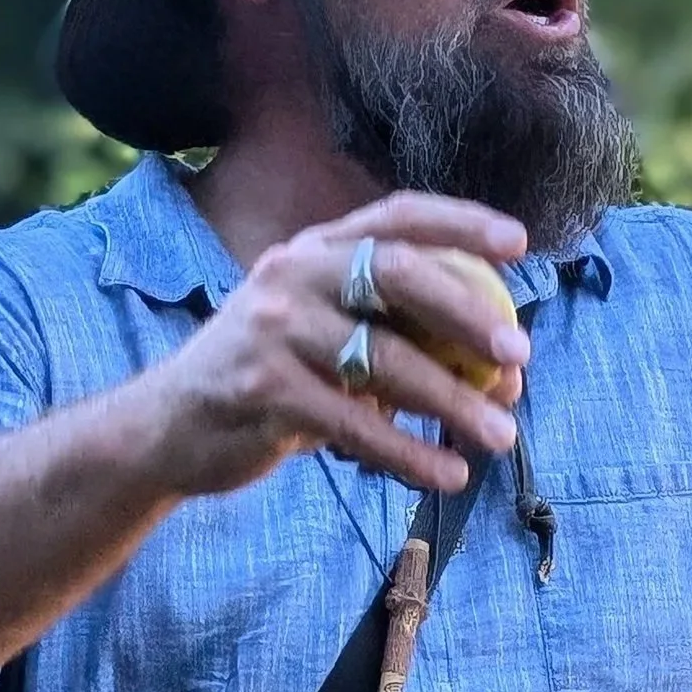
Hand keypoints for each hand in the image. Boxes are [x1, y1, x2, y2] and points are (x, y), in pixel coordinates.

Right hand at [138, 191, 529, 497]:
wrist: (170, 428)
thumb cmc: (275, 381)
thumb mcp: (330, 341)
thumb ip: (403, 339)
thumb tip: (507, 371)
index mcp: (317, 249)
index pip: (397, 216)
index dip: (462, 222)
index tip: (521, 244)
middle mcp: (293, 274)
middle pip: (397, 275)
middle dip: (468, 313)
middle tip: (520, 353)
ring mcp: (272, 329)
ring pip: (383, 361)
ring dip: (452, 402)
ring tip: (501, 434)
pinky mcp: (261, 390)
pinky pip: (354, 424)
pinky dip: (408, 453)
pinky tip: (449, 475)